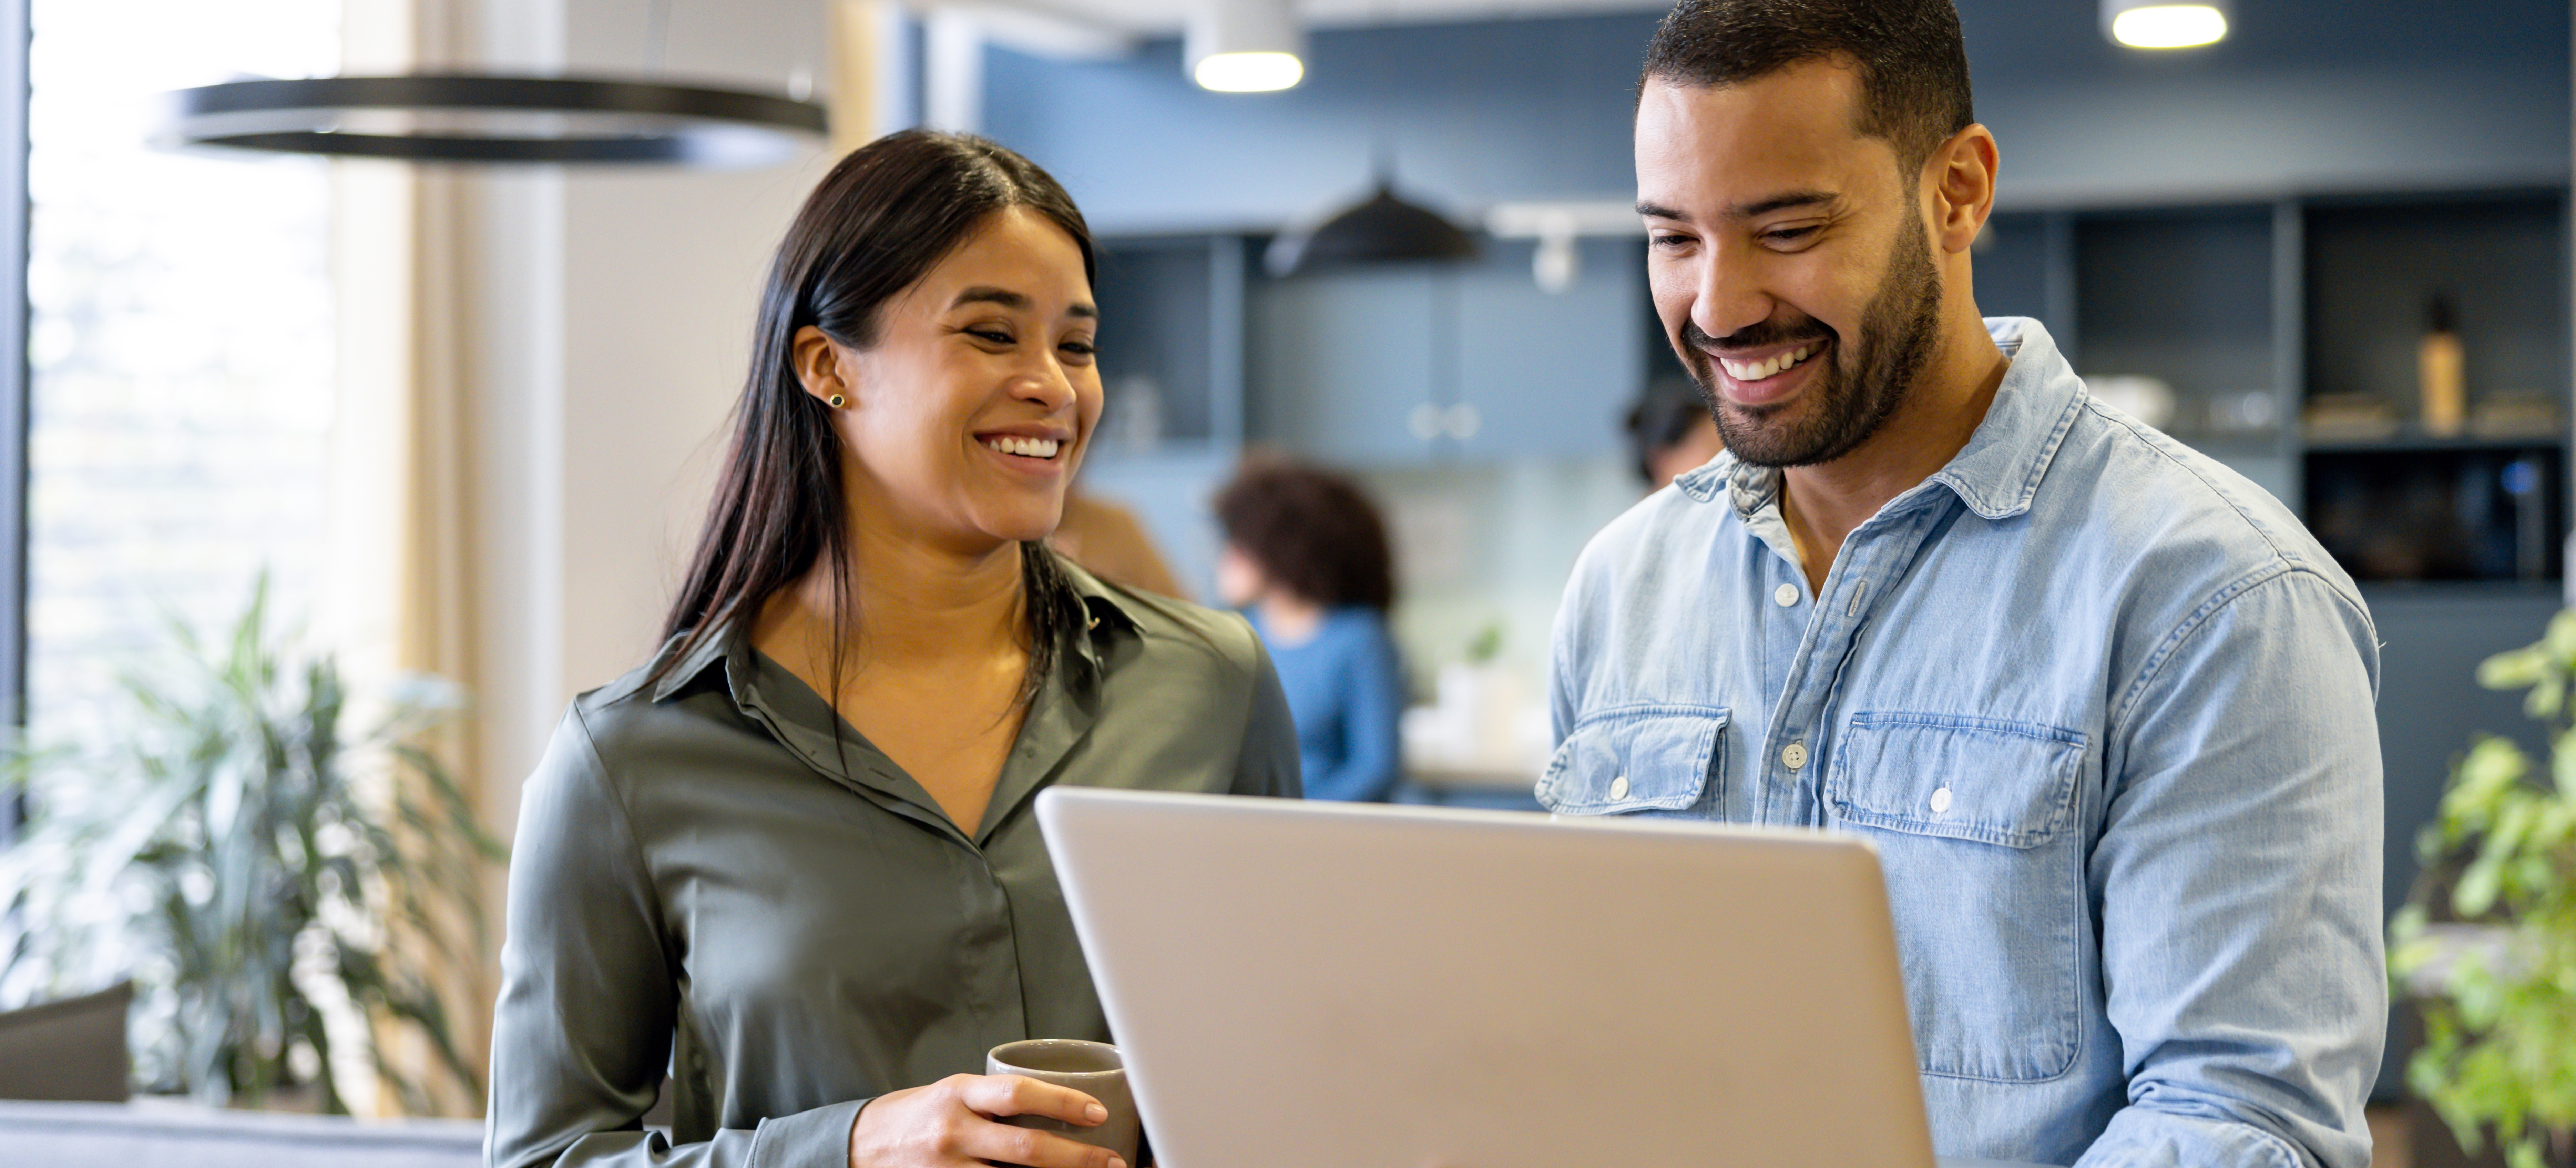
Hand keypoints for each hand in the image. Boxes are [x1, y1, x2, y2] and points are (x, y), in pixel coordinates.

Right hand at [847, 1072, 1124, 1167]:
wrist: (863, 1144)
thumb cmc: (923, 1114)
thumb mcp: (957, 1093)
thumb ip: (999, 1101)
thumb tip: (1061, 1109)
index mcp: (961, 1094)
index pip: (1019, 1094)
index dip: (1063, 1103)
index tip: (1097, 1113)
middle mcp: (955, 1131)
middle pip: (1026, 1148)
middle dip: (1078, 1159)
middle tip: (1113, 1163)